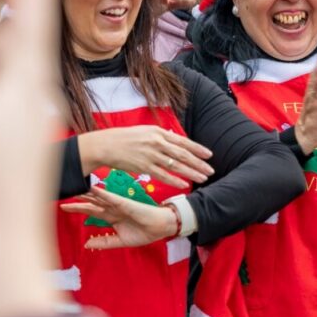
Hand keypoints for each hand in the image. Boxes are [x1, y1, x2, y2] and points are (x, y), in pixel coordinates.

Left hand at [61, 187, 177, 249]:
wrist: (160, 228)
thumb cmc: (144, 232)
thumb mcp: (120, 240)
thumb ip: (104, 241)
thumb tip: (87, 243)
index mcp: (112, 216)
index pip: (91, 211)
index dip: (78, 208)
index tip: (64, 206)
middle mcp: (113, 208)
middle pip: (92, 203)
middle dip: (77, 201)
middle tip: (62, 195)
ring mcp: (119, 205)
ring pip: (99, 198)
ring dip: (86, 193)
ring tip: (74, 188)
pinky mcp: (125, 204)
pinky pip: (111, 198)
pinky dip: (102, 193)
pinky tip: (92, 188)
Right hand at [78, 125, 213, 188]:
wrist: (106, 145)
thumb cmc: (125, 138)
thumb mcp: (145, 131)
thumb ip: (161, 136)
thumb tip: (174, 139)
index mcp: (159, 132)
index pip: (183, 142)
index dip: (198, 149)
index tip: (209, 155)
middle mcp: (157, 142)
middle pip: (183, 154)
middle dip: (199, 163)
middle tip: (211, 170)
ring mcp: (151, 155)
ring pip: (176, 165)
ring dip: (191, 173)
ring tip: (203, 178)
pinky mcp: (144, 166)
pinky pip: (163, 175)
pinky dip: (175, 180)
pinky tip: (185, 185)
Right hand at [295, 59, 316, 154]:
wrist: (303, 141)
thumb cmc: (310, 126)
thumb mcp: (314, 110)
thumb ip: (316, 98)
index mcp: (312, 99)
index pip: (315, 83)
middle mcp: (309, 100)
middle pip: (313, 82)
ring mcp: (310, 106)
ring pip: (313, 89)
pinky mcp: (313, 114)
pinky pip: (316, 101)